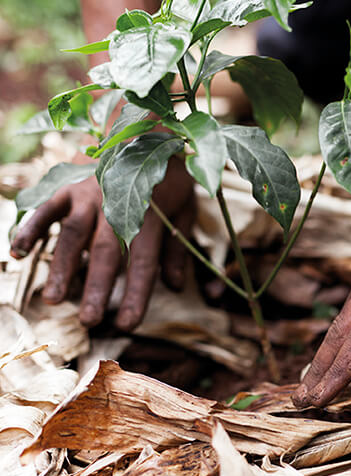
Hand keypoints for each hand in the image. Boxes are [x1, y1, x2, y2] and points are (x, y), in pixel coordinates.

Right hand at [10, 155, 193, 330]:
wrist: (141, 128)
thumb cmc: (166, 176)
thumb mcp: (184, 208)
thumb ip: (178, 247)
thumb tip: (176, 286)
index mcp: (149, 214)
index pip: (142, 261)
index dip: (135, 293)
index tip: (127, 323)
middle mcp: (116, 206)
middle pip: (106, 252)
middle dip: (96, 287)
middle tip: (88, 321)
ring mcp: (88, 195)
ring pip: (73, 234)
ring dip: (61, 267)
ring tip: (52, 299)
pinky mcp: (66, 186)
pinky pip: (45, 208)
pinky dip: (31, 229)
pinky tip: (18, 253)